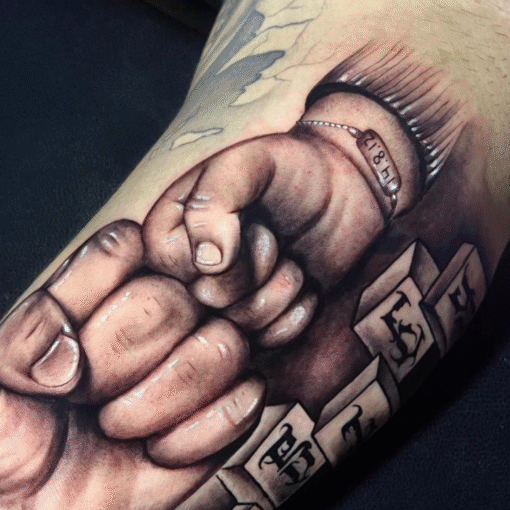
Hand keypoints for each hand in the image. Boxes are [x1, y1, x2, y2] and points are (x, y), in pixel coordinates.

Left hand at [0, 220, 265, 509]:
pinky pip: (245, 402)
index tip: (66, 354)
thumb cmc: (3, 435)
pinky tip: (156, 451)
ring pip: (222, 346)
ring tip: (117, 426)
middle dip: (119, 363)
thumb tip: (72, 352)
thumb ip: (20, 345)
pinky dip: (195, 437)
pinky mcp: (225, 412)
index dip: (95, 299)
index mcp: (95, 287)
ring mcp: (194, 360)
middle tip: (83, 400)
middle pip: (172, 300)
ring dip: (162, 400)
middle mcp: (152, 313)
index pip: (126, 246)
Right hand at [143, 92, 421, 345]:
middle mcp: (183, 277)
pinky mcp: (253, 330)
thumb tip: (205, 262)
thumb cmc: (292, 170)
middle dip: (260, 272)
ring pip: (241, 331)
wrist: (345, 189)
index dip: (229, 254)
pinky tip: (302, 284)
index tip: (251, 220)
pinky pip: (269, 345)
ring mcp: (218, 309)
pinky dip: (296, 314)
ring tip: (289, 257)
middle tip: (274, 238)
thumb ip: (216, 201)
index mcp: (164, 235)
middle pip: (211, 308)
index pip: (179, 275)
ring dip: (282, 291)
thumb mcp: (250, 165)